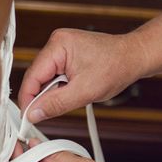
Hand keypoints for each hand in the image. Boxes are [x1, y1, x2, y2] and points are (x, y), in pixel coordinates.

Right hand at [17, 29, 146, 122]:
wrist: (134, 57)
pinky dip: (60, 86)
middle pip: (36, 77)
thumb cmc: (117, 67)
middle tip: (50, 112)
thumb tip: (34, 113)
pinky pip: (54, 74)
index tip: (27, 118)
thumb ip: (56, 104)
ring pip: (45, 78)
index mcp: (58, 45)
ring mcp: (61, 47)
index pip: (32, 77)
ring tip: (73, 95)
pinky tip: (73, 89)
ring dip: (53, 91)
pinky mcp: (66, 54)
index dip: (28, 100)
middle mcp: (56, 42)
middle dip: (43, 96)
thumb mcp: (85, 92)